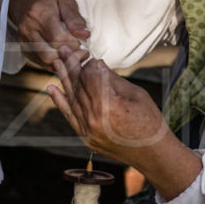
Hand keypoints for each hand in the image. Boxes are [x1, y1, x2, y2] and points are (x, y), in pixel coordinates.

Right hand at [9, 0, 89, 69]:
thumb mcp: (65, 1)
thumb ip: (74, 18)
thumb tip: (84, 35)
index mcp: (40, 13)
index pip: (58, 38)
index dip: (73, 43)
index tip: (81, 40)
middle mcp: (28, 28)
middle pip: (50, 53)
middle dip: (69, 54)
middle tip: (79, 50)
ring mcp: (24, 40)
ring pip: (45, 61)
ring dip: (62, 61)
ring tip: (72, 53)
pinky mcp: (24, 48)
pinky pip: (41, 63)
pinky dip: (54, 63)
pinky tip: (62, 54)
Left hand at [47, 47, 201, 196]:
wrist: (152, 154)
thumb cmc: (150, 121)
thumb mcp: (135, 94)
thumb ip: (111, 79)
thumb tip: (95, 63)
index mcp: (109, 105)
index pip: (90, 77)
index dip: (88, 64)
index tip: (89, 55)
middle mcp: (94, 119)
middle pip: (78, 86)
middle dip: (71, 66)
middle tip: (64, 50)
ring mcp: (87, 130)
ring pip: (71, 98)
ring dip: (64, 79)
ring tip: (57, 62)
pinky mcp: (85, 138)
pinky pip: (69, 116)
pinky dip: (60, 101)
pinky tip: (52, 88)